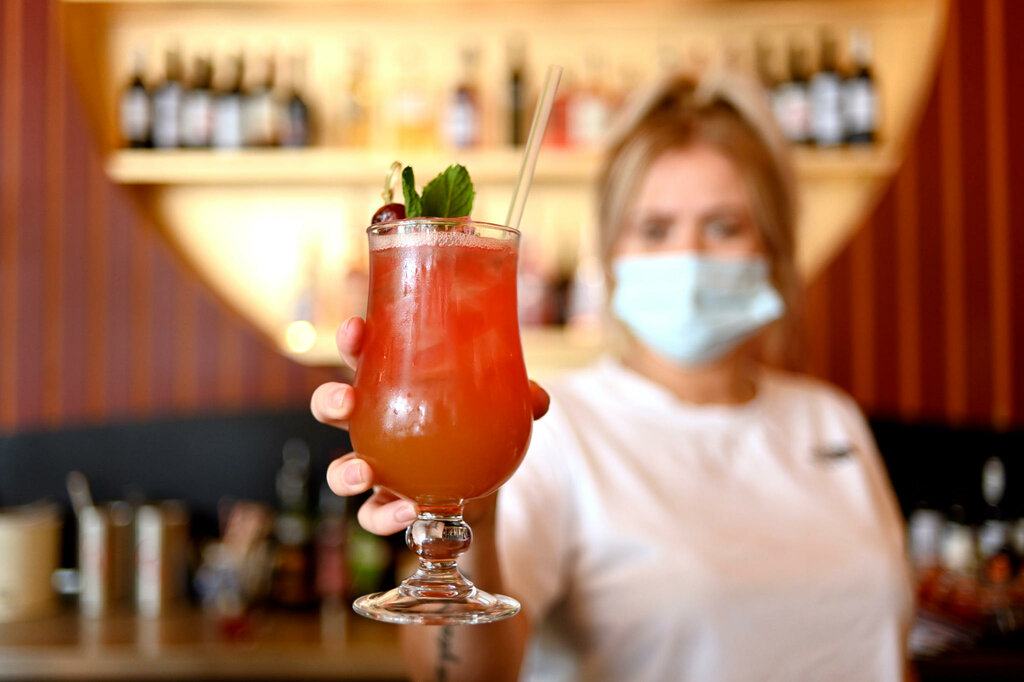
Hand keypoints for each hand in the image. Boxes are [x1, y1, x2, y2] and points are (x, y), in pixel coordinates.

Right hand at [311, 316, 549, 535]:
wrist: (480, 492)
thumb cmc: (476, 431)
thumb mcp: (499, 411)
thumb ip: (518, 401)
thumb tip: (537, 398)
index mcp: (394, 390)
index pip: (363, 358)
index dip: (352, 342)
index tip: (355, 328)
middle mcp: (377, 428)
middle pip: (332, 410)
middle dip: (329, 402)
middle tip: (345, 401)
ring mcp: (379, 470)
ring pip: (340, 471)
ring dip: (344, 472)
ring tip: (364, 473)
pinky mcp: (389, 507)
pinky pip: (373, 516)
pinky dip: (387, 516)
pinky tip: (410, 511)